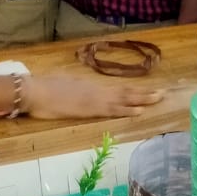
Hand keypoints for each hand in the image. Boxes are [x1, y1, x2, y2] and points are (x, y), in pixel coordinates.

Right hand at [22, 74, 163, 118]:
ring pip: (123, 99)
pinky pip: (112, 110)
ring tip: (158, 99)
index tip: (148, 90)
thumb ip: (75, 87)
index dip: (133, 90)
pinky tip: (139, 111)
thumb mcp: (63, 85)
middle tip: (163, 93)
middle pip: (124, 92)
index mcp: (90, 86)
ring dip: (142, 100)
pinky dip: (127, 110)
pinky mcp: (88, 110)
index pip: (117, 89)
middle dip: (144, 93)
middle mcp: (95, 91)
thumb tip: (78, 89)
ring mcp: (93, 99)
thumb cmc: (43, 87)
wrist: (33, 90)